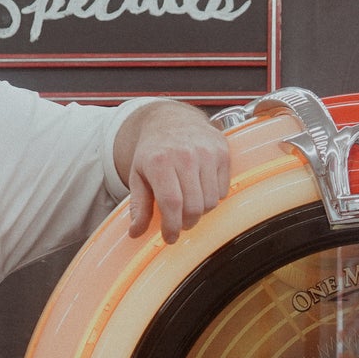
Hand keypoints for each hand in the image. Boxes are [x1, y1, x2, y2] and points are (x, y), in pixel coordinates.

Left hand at [120, 102, 230, 242]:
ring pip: (211, 201)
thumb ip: (138, 206)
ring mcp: (206, 152)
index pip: (171, 204)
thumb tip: (135, 233)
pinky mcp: (222, 152)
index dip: (172, 227)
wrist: (172, 119)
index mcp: (159, 162)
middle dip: (187, 223)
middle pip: (194, 207)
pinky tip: (201, 190)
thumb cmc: (154, 151)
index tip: (169, 238)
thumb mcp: (138, 176)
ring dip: (201, 211)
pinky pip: (223, 190)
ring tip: (189, 205)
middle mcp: (185, 155)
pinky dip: (213, 197)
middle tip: (180, 223)